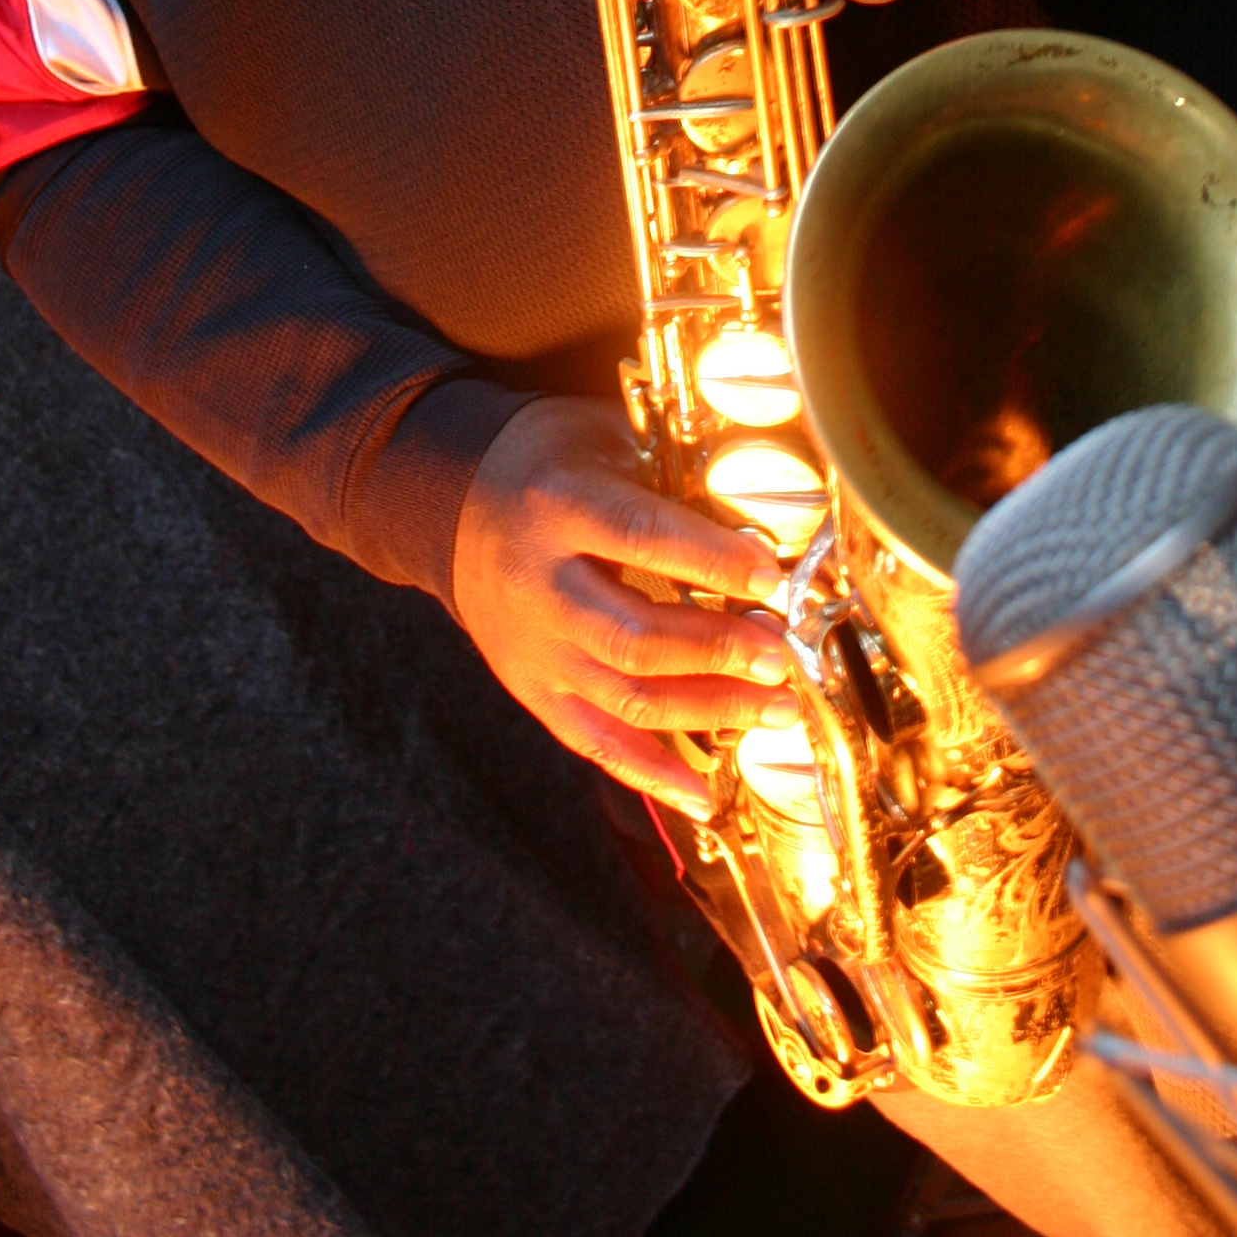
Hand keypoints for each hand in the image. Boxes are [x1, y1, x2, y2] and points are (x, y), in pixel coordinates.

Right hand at [452, 397, 795, 817]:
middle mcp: (538, 584)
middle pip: (634, 637)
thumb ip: (671, 479)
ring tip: (775, 709)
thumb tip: (763, 531)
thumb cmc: (553, 464)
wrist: (457, 505)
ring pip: (624, 698)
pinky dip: (652, 775)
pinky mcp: (531, 689)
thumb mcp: (604, 440)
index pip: (641, 537)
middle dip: (718, 652)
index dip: (710, 561)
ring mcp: (532, 648)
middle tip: (779, 658)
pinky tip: (704, 796)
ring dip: (709, 711)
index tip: (771, 578)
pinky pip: (594, 744)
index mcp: (557, 506)